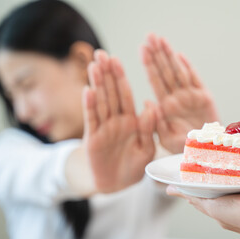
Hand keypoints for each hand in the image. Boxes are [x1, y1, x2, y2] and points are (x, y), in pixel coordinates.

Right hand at [82, 50, 155, 192]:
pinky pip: (92, 120)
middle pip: (111, 93)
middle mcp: (117, 120)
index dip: (121, 78)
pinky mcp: (94, 139)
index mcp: (132, 121)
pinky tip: (87, 90)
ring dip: (97, 84)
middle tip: (101, 54)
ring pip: (101, 102)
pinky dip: (90, 106)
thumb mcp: (147, 148)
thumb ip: (148, 127)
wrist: (116, 183)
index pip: (126, 95)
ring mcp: (104, 128)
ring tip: (94, 65)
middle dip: (107, 74)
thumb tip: (152, 103)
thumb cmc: (134, 166)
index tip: (117, 60)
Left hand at [141, 33, 218, 152]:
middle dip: (157, 54)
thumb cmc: (184, 147)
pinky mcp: (204, 97)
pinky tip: (180, 55)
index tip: (142, 49)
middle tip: (150, 36)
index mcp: (166, 106)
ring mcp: (190, 96)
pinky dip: (188, 68)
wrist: (206, 152)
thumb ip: (156, 122)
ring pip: (178, 72)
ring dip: (170, 56)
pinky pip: (195, 79)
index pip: (155, 81)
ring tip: (161, 40)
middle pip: (165, 72)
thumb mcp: (166, 139)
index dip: (149, 64)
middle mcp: (177, 97)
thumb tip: (147, 101)